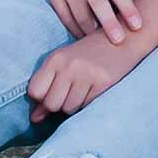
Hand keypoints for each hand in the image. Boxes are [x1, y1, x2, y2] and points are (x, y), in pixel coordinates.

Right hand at [28, 0, 143, 43]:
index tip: (138, 25)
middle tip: (120, 41)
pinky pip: (66, 17)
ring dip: (92, 33)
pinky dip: (75, 29)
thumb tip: (131, 8)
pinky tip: (83, 38)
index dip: (129, 9)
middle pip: (99, 6)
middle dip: (110, 25)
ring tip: (101, 45)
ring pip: (81, 16)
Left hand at [28, 35, 147, 121]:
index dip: (41, 98)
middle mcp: (69, 65)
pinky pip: (87, 105)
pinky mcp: (103, 82)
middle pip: (51, 104)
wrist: (123, 38)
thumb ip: (48, 89)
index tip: (52, 93)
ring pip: (69, 108)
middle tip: (69, 93)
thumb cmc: (89, 54)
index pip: (35, 91)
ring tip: (83, 90)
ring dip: (74, 105)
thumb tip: (34, 119)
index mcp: (55, 59)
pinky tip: (94, 89)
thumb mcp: (64, 64)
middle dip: (58, 106)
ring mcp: (86, 73)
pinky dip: (88, 103)